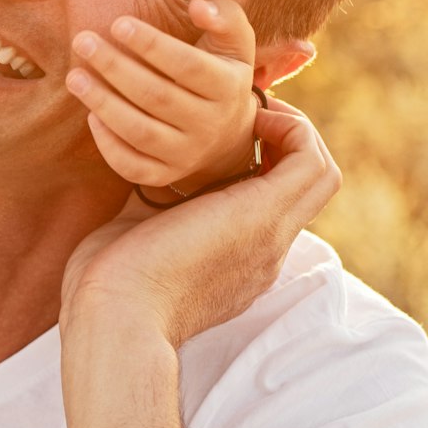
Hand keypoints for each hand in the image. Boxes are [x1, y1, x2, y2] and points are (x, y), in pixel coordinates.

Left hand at [59, 97, 338, 348]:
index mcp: (236, 259)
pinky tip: (254, 118)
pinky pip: (312, 163)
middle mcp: (264, 250)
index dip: (261, 163)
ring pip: (320, 175)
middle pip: (308, 188)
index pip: (272, 206)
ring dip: (296, 132)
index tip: (229, 137)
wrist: (114, 315)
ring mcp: (270, 237)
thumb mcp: (138, 234)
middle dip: (286, 141)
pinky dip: (294, 131)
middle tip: (251, 116)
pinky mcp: (263, 216)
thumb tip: (148, 176)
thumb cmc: (107, 285)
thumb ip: (153, 206)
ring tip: (256, 112)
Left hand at [65, 0, 258, 191]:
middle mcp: (210, 125)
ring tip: (74, 77)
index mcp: (228, 88)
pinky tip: (90, 116)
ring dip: (103, 104)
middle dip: (115, 67)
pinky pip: (134, 167)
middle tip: (82, 41)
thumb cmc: (220, 73)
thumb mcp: (232, 43)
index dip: (151, 44)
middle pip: (157, 97)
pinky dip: (109, 145)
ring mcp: (188, 154)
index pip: (188, 65)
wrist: (228, 134)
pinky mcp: (166, 174)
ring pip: (141, 134)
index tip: (117, 24)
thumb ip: (223, 17)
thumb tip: (197, 6)